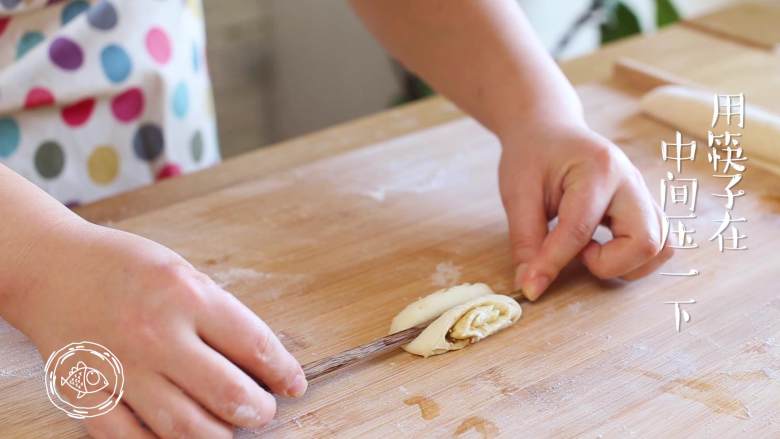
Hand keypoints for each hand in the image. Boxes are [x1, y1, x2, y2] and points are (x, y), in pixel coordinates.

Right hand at [7, 222, 305, 437]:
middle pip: (227, 394)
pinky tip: (179, 436)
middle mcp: (155, 334)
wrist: (53, 269)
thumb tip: (260, 361)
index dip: (283, 371)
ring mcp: (120, 368)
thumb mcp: (184, 273)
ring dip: (218, 434)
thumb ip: (220, 315)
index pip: (253, 345)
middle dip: (258, 410)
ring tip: (228, 427)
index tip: (294, 385)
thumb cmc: (125, 267)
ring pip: (184, 428)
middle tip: (263, 410)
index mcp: (185, 296)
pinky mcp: (88, 393)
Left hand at [498, 120, 672, 300]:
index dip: (554, 263)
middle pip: (645, 241)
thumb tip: (531, 286)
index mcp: (597, 169)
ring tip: (589, 250)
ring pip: (661, 246)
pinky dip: (633, 258)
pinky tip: (601, 248)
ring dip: (626, 264)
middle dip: (609, 264)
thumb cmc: (533, 156)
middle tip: (577, 254)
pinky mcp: (644, 207)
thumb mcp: (518, 194)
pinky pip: (659, 243)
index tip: (532, 285)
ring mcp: (642, 194)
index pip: (580, 229)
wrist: (548, 130)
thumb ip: (526, 241)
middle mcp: (630, 181)